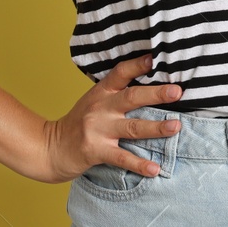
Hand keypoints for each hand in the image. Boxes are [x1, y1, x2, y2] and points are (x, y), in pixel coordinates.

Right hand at [39, 53, 182, 183]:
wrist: (50, 148)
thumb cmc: (78, 123)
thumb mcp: (94, 101)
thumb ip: (116, 93)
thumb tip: (150, 85)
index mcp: (101, 93)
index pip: (120, 73)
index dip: (137, 65)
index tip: (155, 59)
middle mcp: (101, 108)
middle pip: (131, 98)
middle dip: (156, 94)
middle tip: (177, 92)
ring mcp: (98, 130)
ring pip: (132, 127)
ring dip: (156, 128)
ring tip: (175, 126)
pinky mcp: (96, 151)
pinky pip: (122, 158)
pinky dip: (139, 164)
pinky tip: (154, 169)